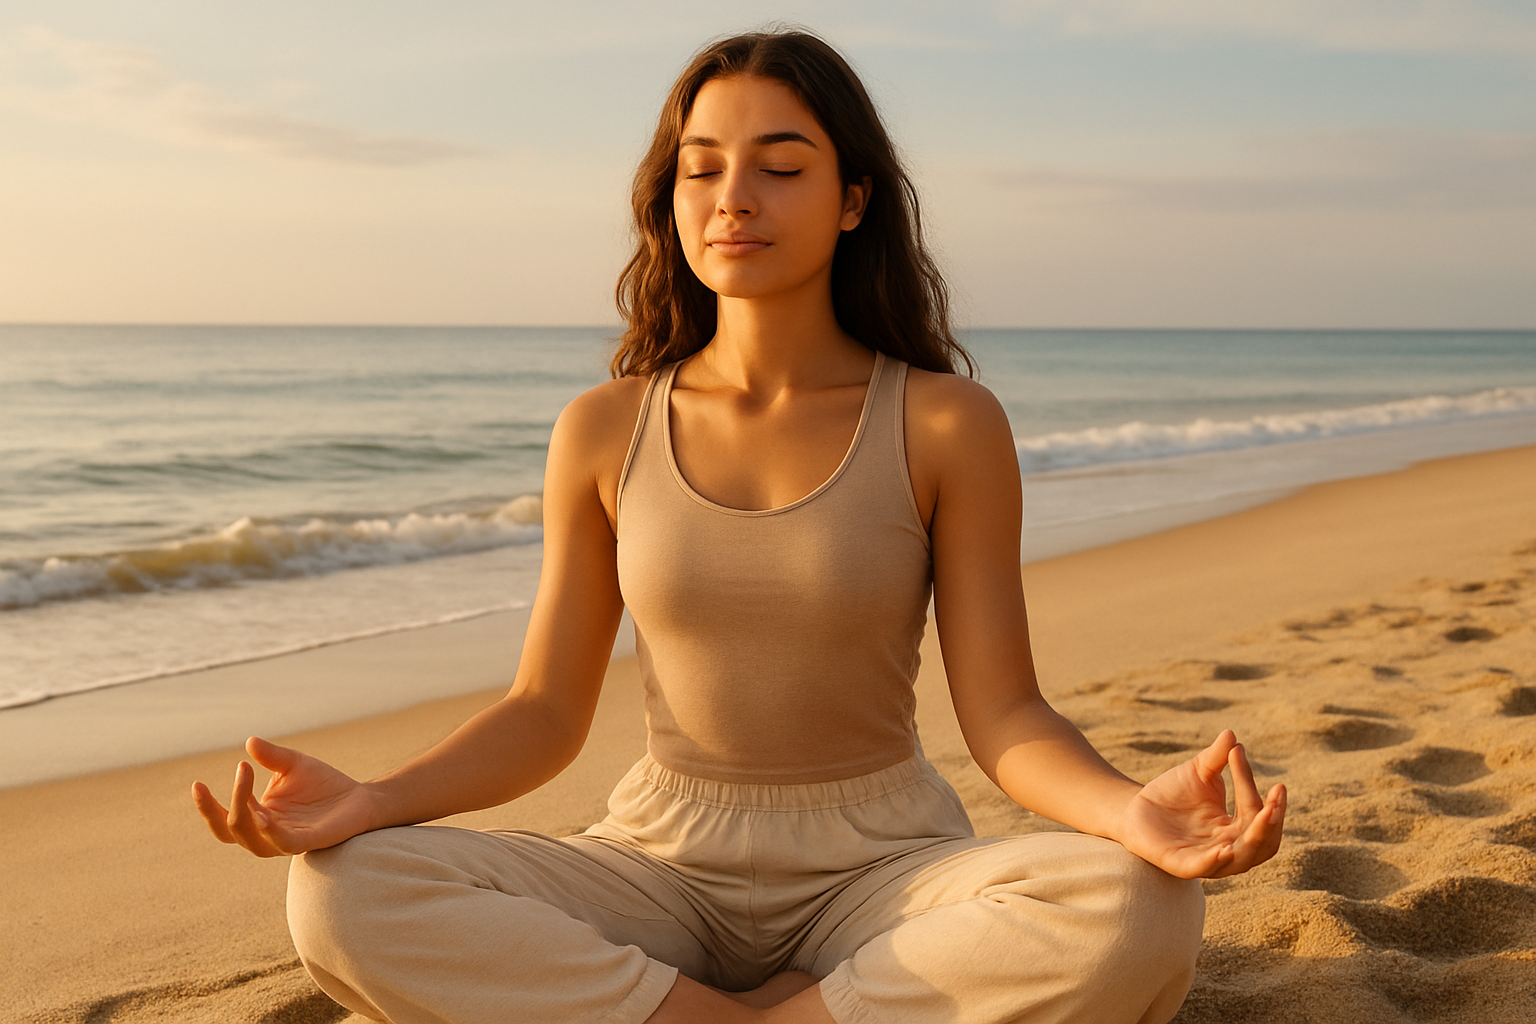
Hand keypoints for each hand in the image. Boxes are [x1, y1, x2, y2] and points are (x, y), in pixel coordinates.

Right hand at [191, 737, 377, 857]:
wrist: (359, 798)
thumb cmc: (322, 784)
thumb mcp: (292, 764)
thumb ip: (271, 756)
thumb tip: (250, 741)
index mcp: (258, 817)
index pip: (223, 819)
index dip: (207, 806)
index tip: (197, 783)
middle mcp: (266, 834)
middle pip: (232, 829)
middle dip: (227, 802)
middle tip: (241, 769)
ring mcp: (286, 840)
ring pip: (252, 840)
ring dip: (244, 815)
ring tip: (244, 785)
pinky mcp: (308, 842)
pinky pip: (283, 843)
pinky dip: (271, 833)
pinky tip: (263, 816)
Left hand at [1115, 729, 1285, 878]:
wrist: (1135, 808)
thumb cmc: (1173, 793)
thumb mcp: (1198, 772)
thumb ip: (1216, 757)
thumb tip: (1231, 734)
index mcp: (1236, 828)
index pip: (1255, 810)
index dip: (1249, 783)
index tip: (1237, 753)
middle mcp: (1229, 848)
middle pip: (1263, 843)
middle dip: (1273, 820)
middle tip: (1277, 796)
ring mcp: (1207, 860)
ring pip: (1242, 859)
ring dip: (1256, 838)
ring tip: (1265, 813)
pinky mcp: (1181, 865)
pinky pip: (1205, 868)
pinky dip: (1217, 860)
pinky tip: (1226, 848)